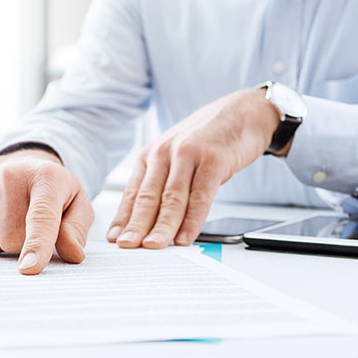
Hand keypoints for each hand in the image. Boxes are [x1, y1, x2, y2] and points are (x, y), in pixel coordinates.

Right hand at [0, 148, 93, 274]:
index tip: (29, 268)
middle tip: (29, 230)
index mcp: (47, 178)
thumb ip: (76, 230)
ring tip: (10, 225)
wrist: (24, 170)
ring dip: (1, 246)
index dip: (36, 245)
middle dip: (22, 247)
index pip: (40, 217)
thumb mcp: (77, 207)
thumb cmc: (53, 194)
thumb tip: (72, 254)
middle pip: (11, 238)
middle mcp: (11, 175)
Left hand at [107, 88, 281, 248]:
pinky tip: (186, 235)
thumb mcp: (177, 156)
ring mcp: (188, 155)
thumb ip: (164, 184)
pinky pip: (201, 195)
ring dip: (162, 226)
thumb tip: (151, 221)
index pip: (133, 193)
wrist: (243, 111)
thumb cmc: (208, 138)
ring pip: (172, 198)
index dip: (123, 218)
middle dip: (136, 225)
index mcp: (151, 155)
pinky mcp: (213, 159)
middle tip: (127, 246)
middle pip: (148, 196)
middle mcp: (164, 153)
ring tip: (154, 246)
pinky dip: (193, 219)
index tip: (114, 239)